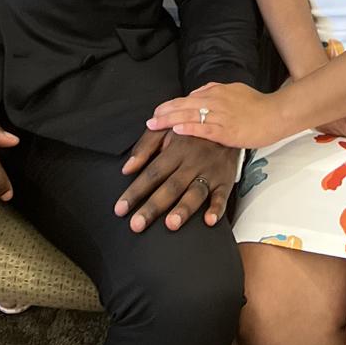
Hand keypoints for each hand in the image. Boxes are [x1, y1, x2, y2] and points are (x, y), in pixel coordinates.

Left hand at [115, 129, 237, 231]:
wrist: (222, 120)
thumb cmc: (190, 128)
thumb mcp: (165, 128)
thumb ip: (144, 147)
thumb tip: (127, 168)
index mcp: (176, 150)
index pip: (152, 173)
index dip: (135, 191)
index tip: (121, 208)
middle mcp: (192, 162)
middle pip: (170, 187)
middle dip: (153, 207)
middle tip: (137, 224)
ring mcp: (209, 172)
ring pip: (196, 192)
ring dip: (184, 208)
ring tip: (171, 224)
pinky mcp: (225, 179)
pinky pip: (223, 195)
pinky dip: (217, 208)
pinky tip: (209, 220)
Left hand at [147, 81, 278, 150]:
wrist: (275, 114)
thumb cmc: (257, 104)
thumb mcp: (235, 90)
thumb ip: (214, 90)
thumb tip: (196, 94)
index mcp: (217, 92)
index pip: (188, 98)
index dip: (171, 105)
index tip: (158, 112)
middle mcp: (216, 101)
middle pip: (184, 106)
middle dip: (165, 113)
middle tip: (149, 121)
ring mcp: (221, 116)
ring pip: (190, 116)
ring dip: (170, 121)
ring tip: (155, 125)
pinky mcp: (227, 131)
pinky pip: (204, 128)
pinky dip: (189, 129)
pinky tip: (177, 130)